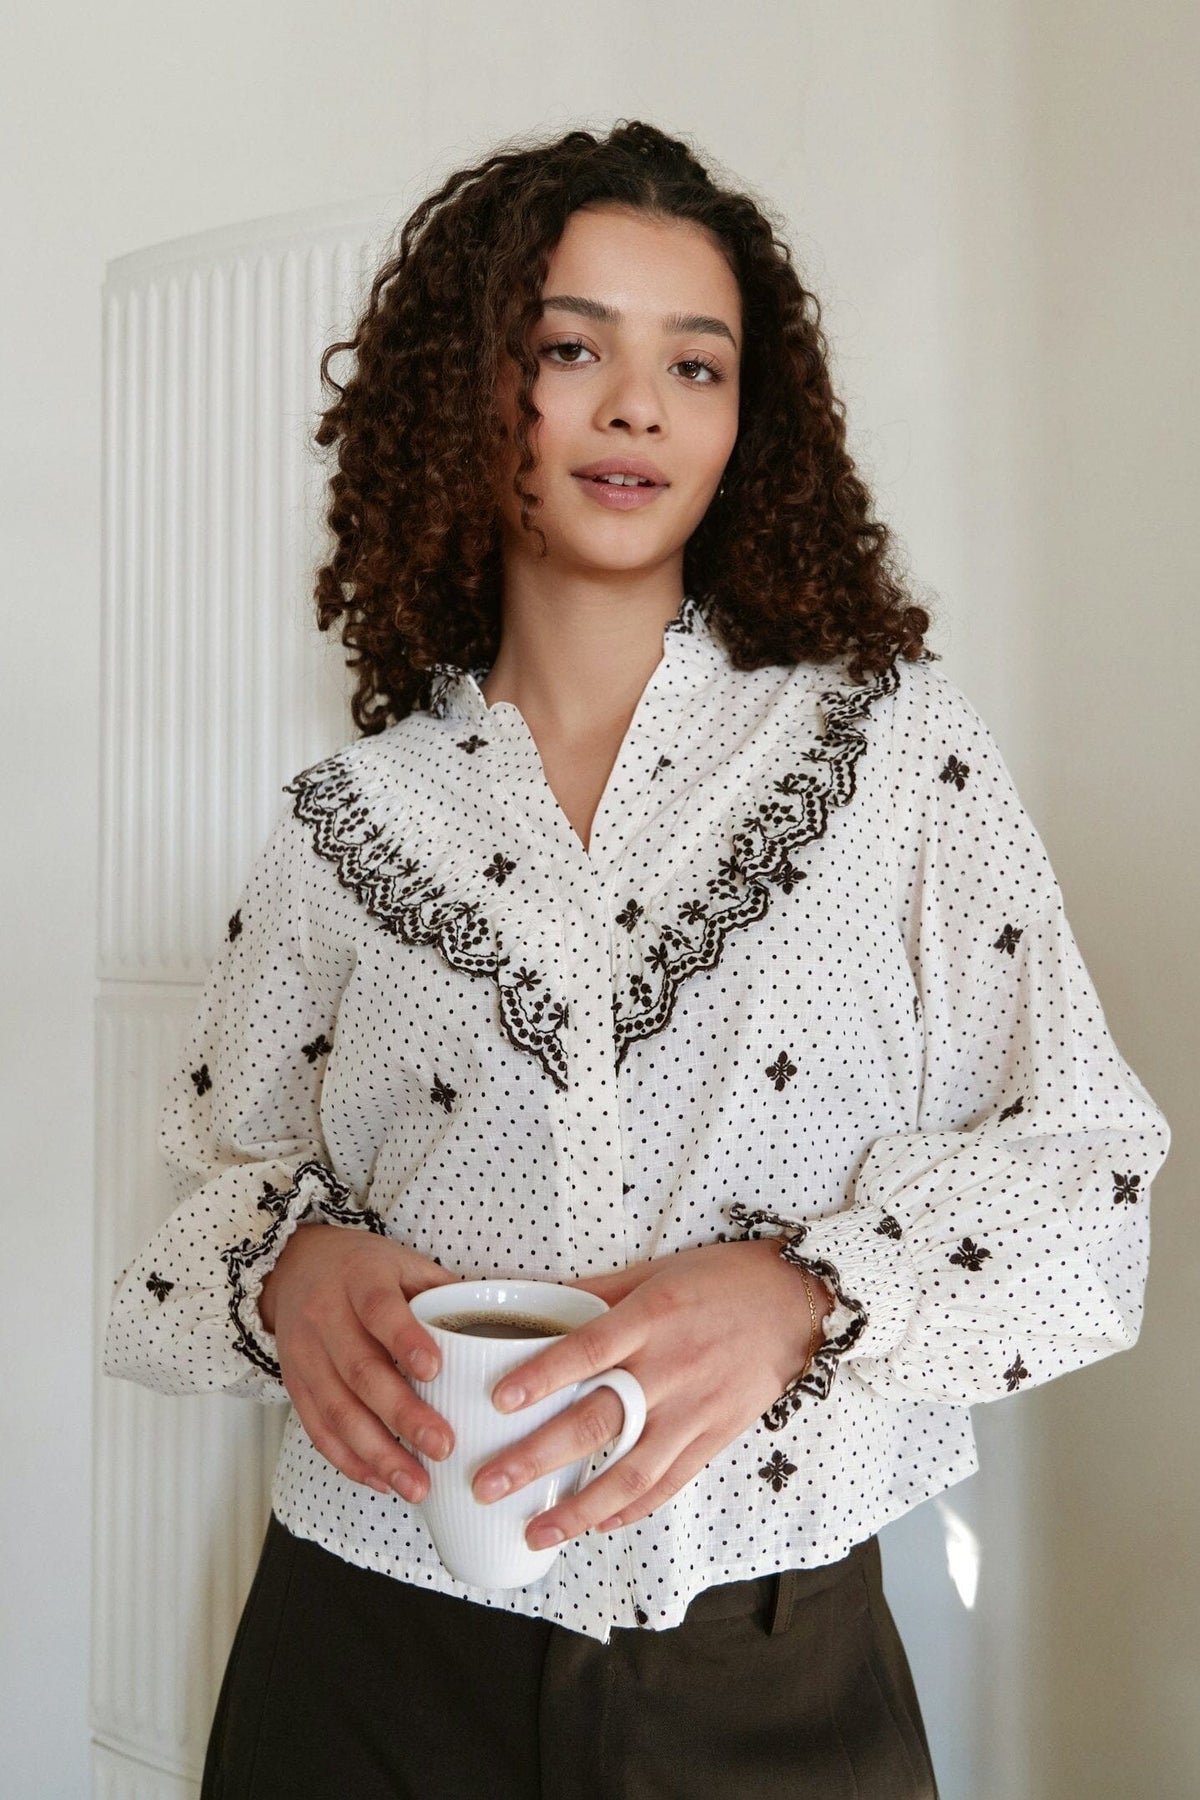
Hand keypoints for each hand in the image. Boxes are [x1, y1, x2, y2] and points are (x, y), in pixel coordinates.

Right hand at [259, 1223, 460, 1500]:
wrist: (297, 1266)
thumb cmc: (365, 1270)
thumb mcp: (403, 1263)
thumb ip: (443, 1293)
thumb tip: (497, 1330)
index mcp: (360, 1279)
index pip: (379, 1309)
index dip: (405, 1340)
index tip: (435, 1371)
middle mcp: (325, 1316)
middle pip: (360, 1370)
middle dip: (402, 1414)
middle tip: (443, 1447)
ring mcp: (305, 1354)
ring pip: (337, 1410)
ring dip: (378, 1453)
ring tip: (417, 1485)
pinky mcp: (295, 1385)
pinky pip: (318, 1430)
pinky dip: (350, 1460)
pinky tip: (382, 1480)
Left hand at [469, 1239, 830, 1548]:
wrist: (798, 1301)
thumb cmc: (721, 1279)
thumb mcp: (656, 1272)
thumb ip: (596, 1292)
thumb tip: (531, 1300)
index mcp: (651, 1317)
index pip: (589, 1349)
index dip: (543, 1375)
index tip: (498, 1401)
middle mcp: (671, 1367)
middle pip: (599, 1420)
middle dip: (538, 1458)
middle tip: (488, 1484)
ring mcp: (696, 1408)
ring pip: (633, 1470)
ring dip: (580, 1507)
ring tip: (535, 1531)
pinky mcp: (717, 1435)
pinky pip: (670, 1481)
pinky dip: (632, 1509)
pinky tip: (597, 1525)